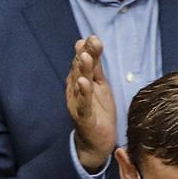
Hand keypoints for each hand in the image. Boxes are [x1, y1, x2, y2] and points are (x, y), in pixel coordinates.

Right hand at [65, 36, 116, 171]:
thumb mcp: (100, 86)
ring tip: (84, 56)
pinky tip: (83, 82)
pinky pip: (83, 103)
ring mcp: (78, 102)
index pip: (85, 62)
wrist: (97, 141)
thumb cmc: (99, 112)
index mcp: (83, 81)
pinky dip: (83, 93)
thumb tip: (90, 43)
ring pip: (79, 83)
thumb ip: (96, 68)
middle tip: (90, 41)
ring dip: (81, 69)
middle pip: (80, 69)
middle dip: (85, 55)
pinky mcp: (83, 116)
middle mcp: (77, 89)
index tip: (94, 37)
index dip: (89, 50)